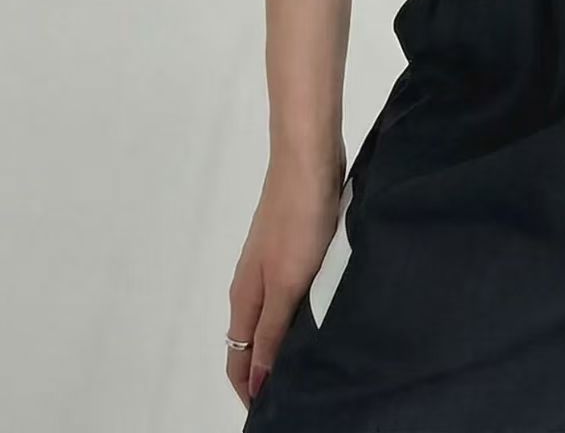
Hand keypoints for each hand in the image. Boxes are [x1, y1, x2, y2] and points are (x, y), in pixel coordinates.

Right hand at [226, 147, 346, 409]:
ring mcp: (274, 264)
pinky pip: (292, 296)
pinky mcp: (296, 247)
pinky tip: (325, 317)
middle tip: (300, 394)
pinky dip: (301, 316)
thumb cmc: (298, 219)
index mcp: (245, 297)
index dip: (250, 391)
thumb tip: (257, 381)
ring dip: (286, 345)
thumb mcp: (287, 282)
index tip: (271, 414)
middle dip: (267, 374)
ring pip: (274, 319)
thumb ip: (272, 331)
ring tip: (315, 365)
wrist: (309, 157)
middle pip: (253, 342)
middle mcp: (253, 285)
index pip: (238, 359)